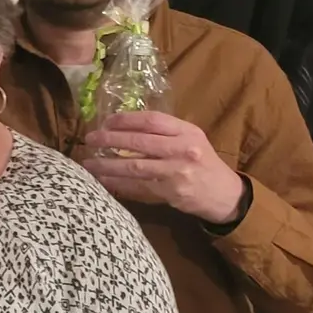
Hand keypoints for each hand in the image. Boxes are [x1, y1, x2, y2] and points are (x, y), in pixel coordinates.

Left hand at [80, 111, 246, 223]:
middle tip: (90, 139)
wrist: (224, 193)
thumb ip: (164, 132)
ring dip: (108, 165)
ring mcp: (176, 172)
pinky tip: (103, 182)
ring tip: (88, 164)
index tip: (106, 121)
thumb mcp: (191, 139)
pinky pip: (138, 187)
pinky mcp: (170, 193)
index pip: (152, 120)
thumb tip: (123, 126)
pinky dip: (118, 184)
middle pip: (139, 142)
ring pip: (134, 167)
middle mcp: (183, 149)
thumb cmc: (202, 162)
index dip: (126, 119)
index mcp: (187, 132)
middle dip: (110, 139)